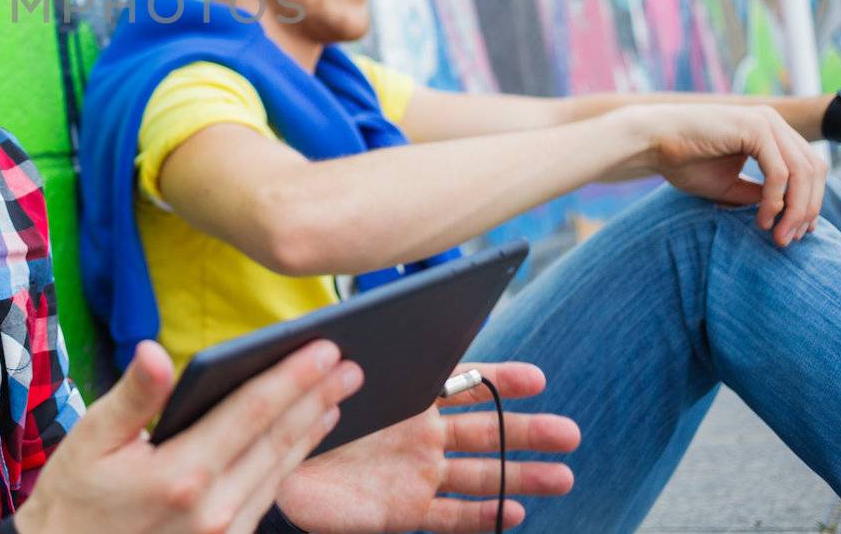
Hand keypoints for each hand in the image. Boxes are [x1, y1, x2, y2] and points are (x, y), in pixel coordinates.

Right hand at [15, 339, 362, 533]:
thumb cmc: (73, 497)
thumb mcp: (91, 439)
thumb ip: (134, 395)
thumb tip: (154, 349)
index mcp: (182, 474)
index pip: (252, 412)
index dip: (292, 377)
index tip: (326, 349)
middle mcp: (213, 509)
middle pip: (277, 440)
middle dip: (317, 397)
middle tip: (350, 364)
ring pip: (280, 471)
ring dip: (312, 430)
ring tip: (337, 396)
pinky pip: (268, 496)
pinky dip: (291, 462)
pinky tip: (302, 439)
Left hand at [274, 363, 578, 532]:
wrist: (268, 467)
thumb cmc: (296, 414)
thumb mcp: (326, 380)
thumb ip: (355, 358)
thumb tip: (373, 325)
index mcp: (406, 395)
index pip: (462, 383)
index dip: (500, 380)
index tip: (538, 379)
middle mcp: (419, 433)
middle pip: (485, 431)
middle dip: (528, 432)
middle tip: (571, 434)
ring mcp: (415, 473)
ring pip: (479, 475)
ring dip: (521, 476)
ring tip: (563, 476)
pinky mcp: (403, 510)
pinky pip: (449, 515)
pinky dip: (481, 515)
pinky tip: (513, 513)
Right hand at [622, 103, 826, 246]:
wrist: (649, 142)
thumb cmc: (681, 160)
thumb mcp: (729, 184)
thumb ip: (759, 194)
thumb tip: (787, 214)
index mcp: (769, 131)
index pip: (808, 168)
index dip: (809, 202)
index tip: (796, 232)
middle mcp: (772, 122)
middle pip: (814, 171)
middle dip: (807, 209)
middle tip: (791, 239)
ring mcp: (766, 122)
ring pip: (803, 173)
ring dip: (796, 209)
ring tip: (779, 234)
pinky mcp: (755, 128)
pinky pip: (780, 172)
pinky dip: (776, 200)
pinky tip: (763, 219)